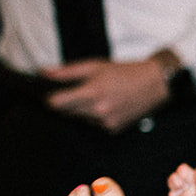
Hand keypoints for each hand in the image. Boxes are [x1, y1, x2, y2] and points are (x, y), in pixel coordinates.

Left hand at [43, 57, 169, 132]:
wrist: (153, 85)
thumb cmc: (124, 72)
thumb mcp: (94, 65)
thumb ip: (66, 71)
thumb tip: (42, 72)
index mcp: (91, 92)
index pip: (57, 104)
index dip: (51, 99)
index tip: (51, 94)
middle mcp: (98, 111)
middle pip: (66, 113)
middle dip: (67, 103)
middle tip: (78, 91)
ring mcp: (106, 123)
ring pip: (80, 119)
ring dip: (82, 110)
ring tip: (97, 96)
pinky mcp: (113, 130)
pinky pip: (93, 125)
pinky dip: (95, 116)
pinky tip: (107, 105)